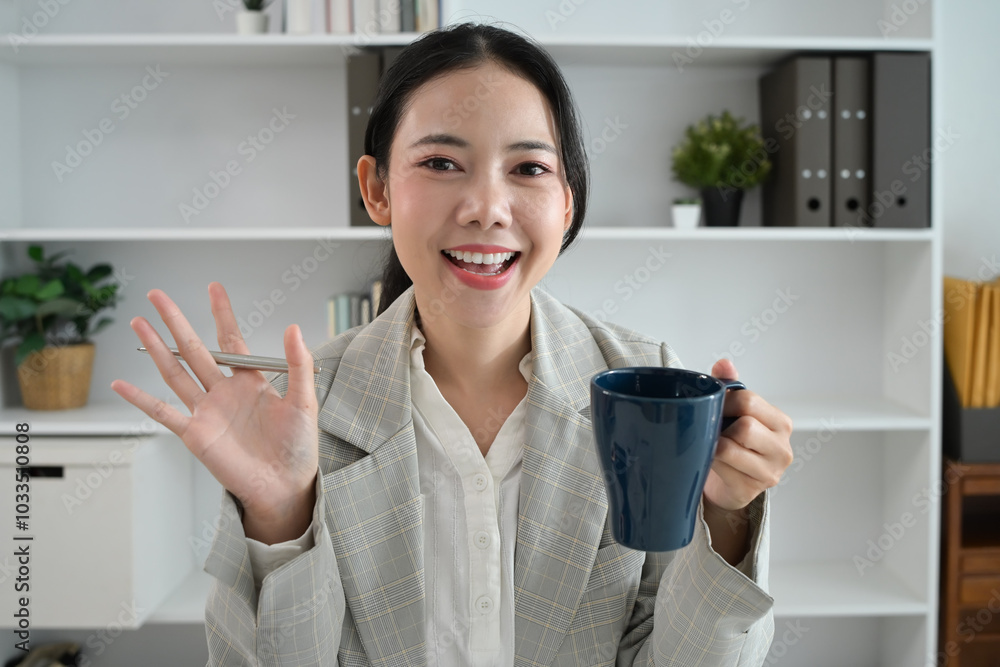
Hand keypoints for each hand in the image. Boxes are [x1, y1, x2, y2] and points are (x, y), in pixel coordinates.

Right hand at [111, 282, 319, 543]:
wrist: (285, 485)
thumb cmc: (298, 447)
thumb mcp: (304, 401)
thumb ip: (298, 364)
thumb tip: (294, 328)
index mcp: (250, 381)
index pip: (231, 339)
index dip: (222, 313)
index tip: (213, 287)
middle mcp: (224, 392)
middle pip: (194, 349)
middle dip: (175, 321)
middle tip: (157, 295)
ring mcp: (206, 412)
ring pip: (175, 372)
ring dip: (156, 348)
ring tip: (139, 324)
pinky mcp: (195, 434)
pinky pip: (163, 413)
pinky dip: (140, 399)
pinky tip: (122, 384)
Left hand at [702, 358, 793, 513]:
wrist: (728, 486)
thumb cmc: (733, 445)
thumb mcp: (734, 413)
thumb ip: (731, 386)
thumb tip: (724, 364)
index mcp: (780, 423)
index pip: (749, 400)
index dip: (724, 401)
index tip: (714, 406)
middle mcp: (781, 448)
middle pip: (744, 426)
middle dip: (720, 425)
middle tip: (711, 428)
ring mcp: (769, 472)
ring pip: (730, 448)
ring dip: (714, 444)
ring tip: (711, 444)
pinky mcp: (751, 489)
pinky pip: (722, 468)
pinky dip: (711, 461)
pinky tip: (710, 460)